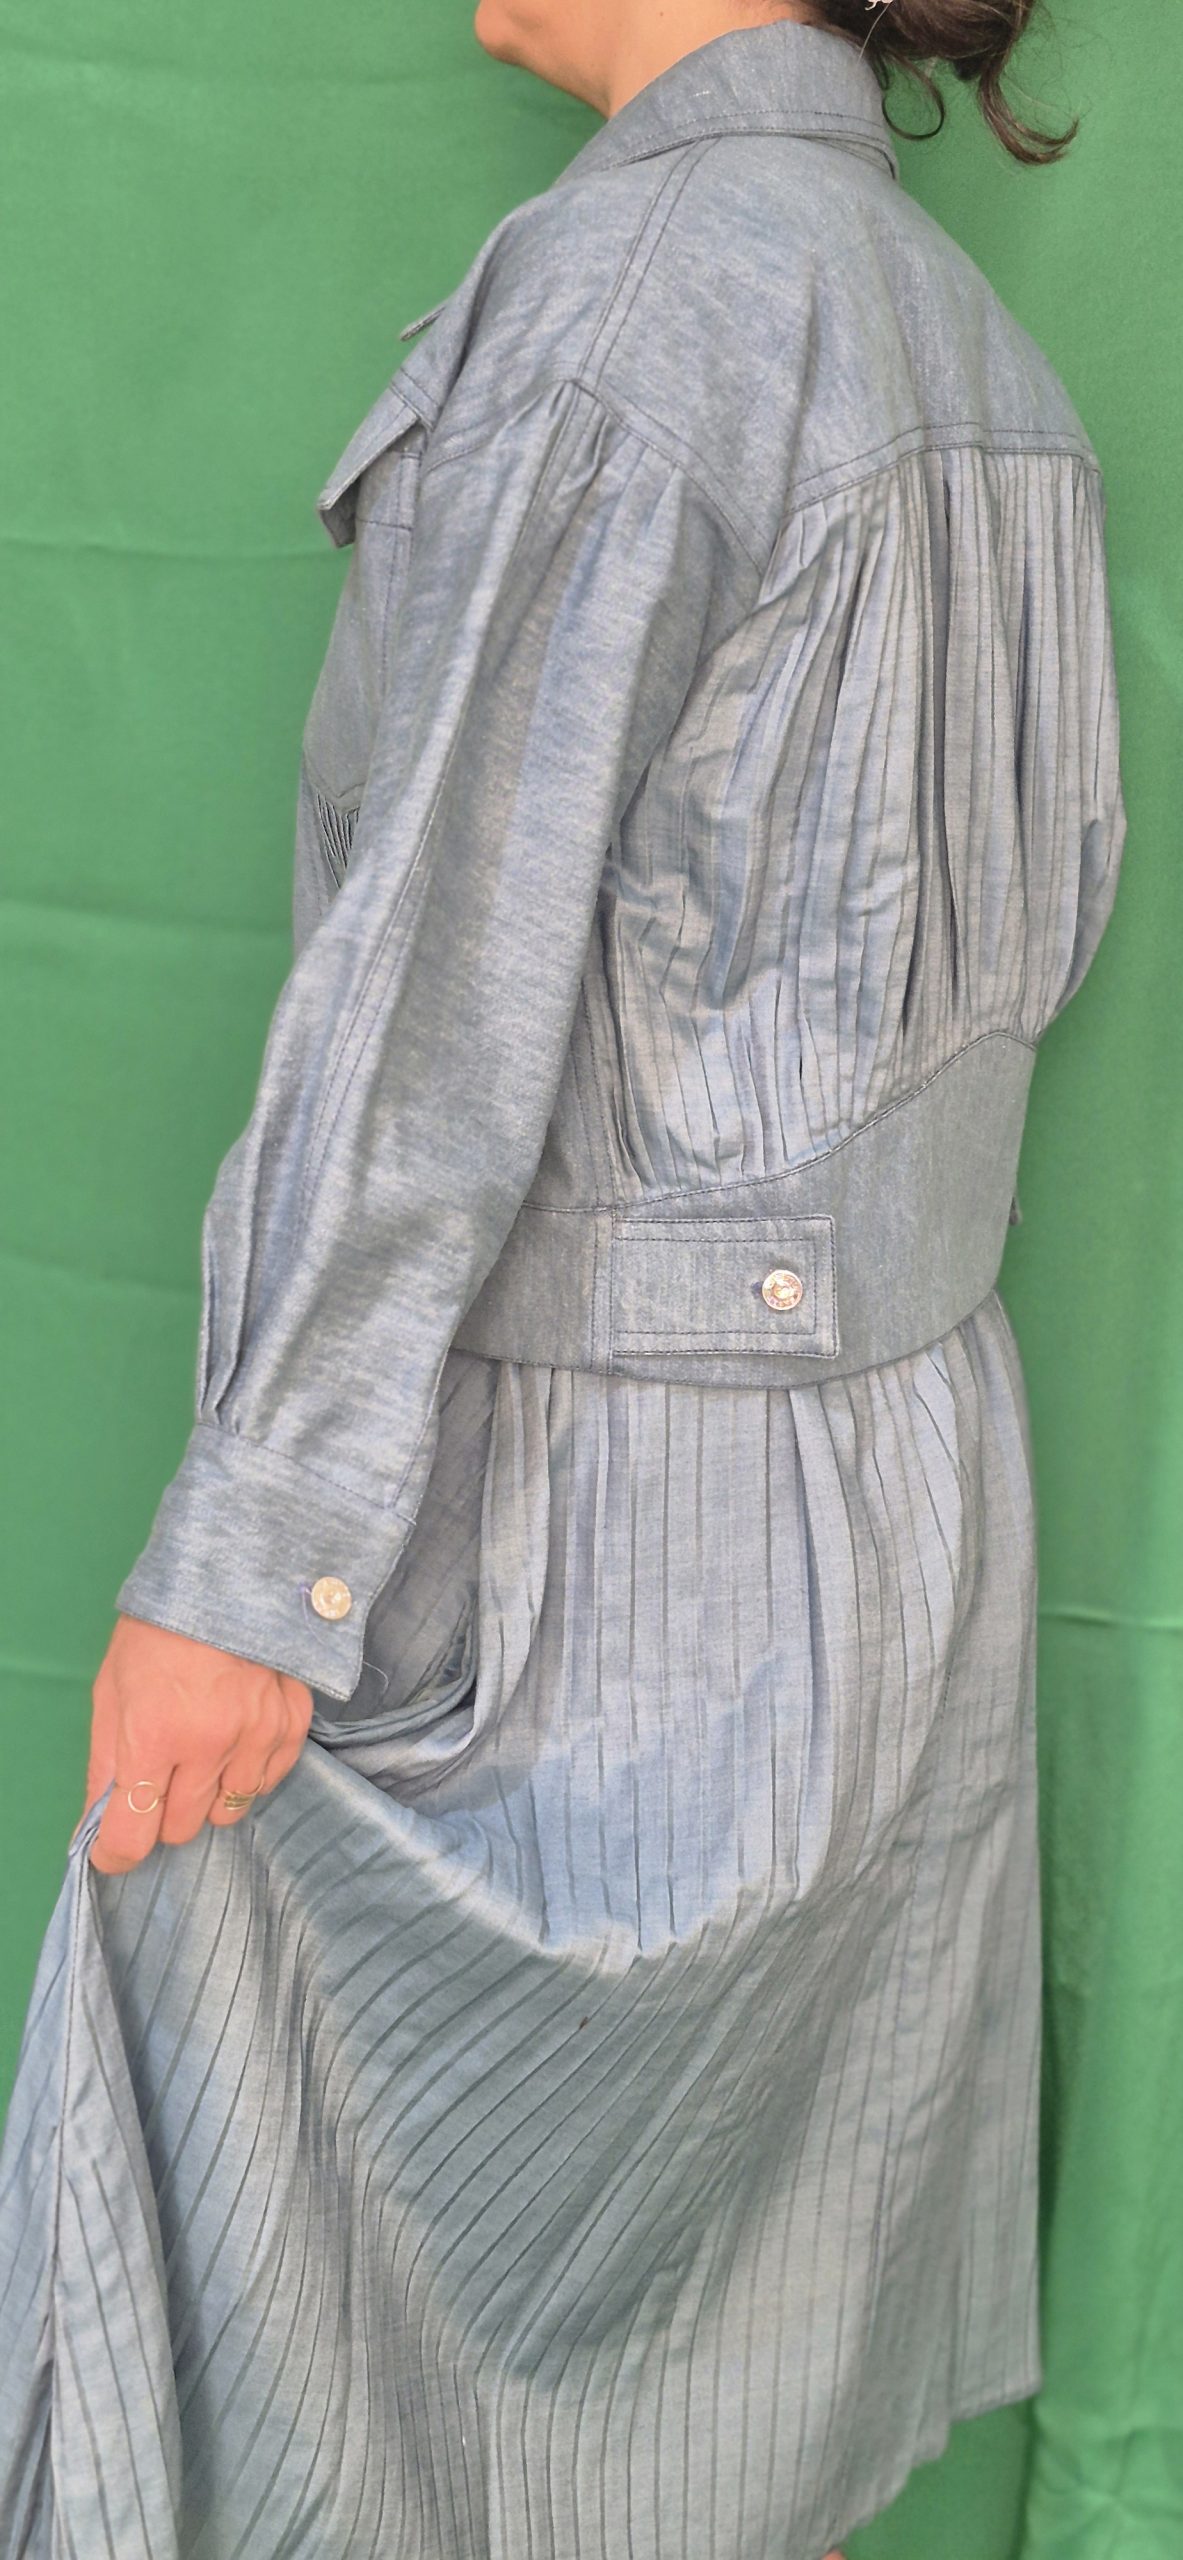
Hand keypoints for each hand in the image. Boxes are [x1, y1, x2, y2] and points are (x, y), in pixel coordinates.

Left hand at [76, 1613, 314, 1874]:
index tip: (115, 1849)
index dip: (118, 1851)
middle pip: (182, 1828)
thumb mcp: (110, 1692)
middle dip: (163, 1813)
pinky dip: (250, 1773)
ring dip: (210, 1796)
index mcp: (152, 1735)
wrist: (227, 1576)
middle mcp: (208, 1744)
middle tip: (161, 1777)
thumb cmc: (156, 1633)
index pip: (133, 1832)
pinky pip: (269, 1781)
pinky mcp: (292, 1723)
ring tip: (202, 1755)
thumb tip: (99, 1824)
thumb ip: (105, 1762)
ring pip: (230, 1811)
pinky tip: (237, 1743)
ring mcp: (256, 1735)